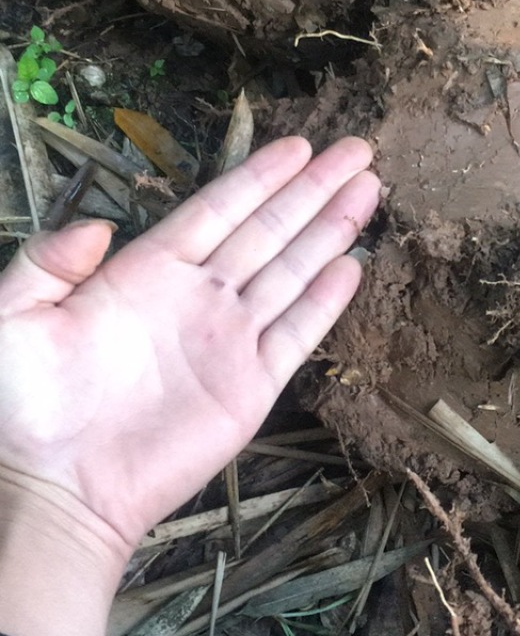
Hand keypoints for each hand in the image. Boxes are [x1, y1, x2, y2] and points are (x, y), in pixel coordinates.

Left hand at [0, 135, 378, 555]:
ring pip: (291, 270)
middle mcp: (196, 298)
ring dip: (331, 229)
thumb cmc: (20, 406)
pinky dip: (325, 301)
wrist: (54, 490)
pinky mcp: (249, 390)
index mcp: (146, 272)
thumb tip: (99, 226)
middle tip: (357, 149)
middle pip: (268, 229)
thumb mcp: (11, 316)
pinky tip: (352, 264)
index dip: (261, 176)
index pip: (217, 209)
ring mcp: (227, 342)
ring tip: (368, 188)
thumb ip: (46, 262)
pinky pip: (296, 334)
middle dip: (313, 189)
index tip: (300, 144)